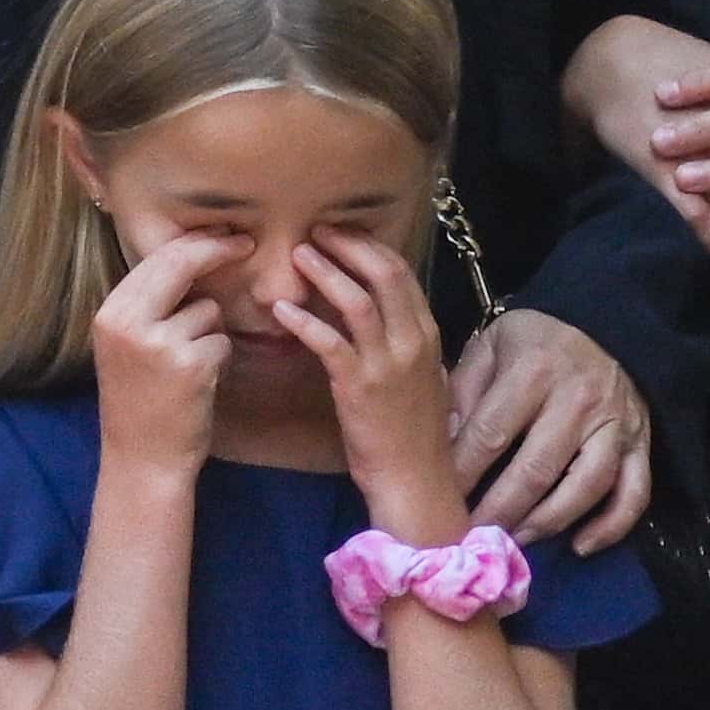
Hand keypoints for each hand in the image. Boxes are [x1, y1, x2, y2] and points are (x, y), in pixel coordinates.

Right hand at [88, 225, 245, 481]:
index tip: (223, 233)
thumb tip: (189, 258)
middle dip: (217, 250)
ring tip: (190, 368)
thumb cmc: (139, 402)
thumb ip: (148, 305)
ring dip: (210, 332)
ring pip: (208, 310)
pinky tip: (201, 384)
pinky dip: (220, 359)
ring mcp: (159, 343)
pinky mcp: (190, 366)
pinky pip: (222, 341)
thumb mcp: (126, 346)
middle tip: (246, 244)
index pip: (156, 259)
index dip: (194, 242)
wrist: (141, 459)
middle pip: (181, 265)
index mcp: (110, 313)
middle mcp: (128, 322)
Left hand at [274, 229, 460, 532]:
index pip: (401, 273)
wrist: (416, 480)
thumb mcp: (422, 379)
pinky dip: (305, 322)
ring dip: (325, 272)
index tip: (340, 230)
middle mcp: (413, 342)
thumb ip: (405, 344)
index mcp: (428, 335)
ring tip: (296, 254)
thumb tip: (383, 316)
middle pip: (384, 274)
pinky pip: (330, 343)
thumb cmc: (413, 433)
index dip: (368, 246)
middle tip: (315, 229)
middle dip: (348, 245)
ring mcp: (388, 364)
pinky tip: (281, 311)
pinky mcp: (360, 387)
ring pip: (358, 301)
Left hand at [449, 308, 653, 552]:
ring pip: (584, 488)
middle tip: (471, 536)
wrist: (606, 325)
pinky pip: (633, 493)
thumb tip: (441, 443)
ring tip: (514, 542)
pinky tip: (580, 546)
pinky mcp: (642, 444)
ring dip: (547, 523)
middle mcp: (578, 402)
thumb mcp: (490, 345)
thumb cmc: (534, 342)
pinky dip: (611, 526)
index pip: (491, 434)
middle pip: (535, 470)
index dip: (463, 473)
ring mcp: (615, 426)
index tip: (439, 499)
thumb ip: (463, 390)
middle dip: (499, 510)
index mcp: (534, 372)